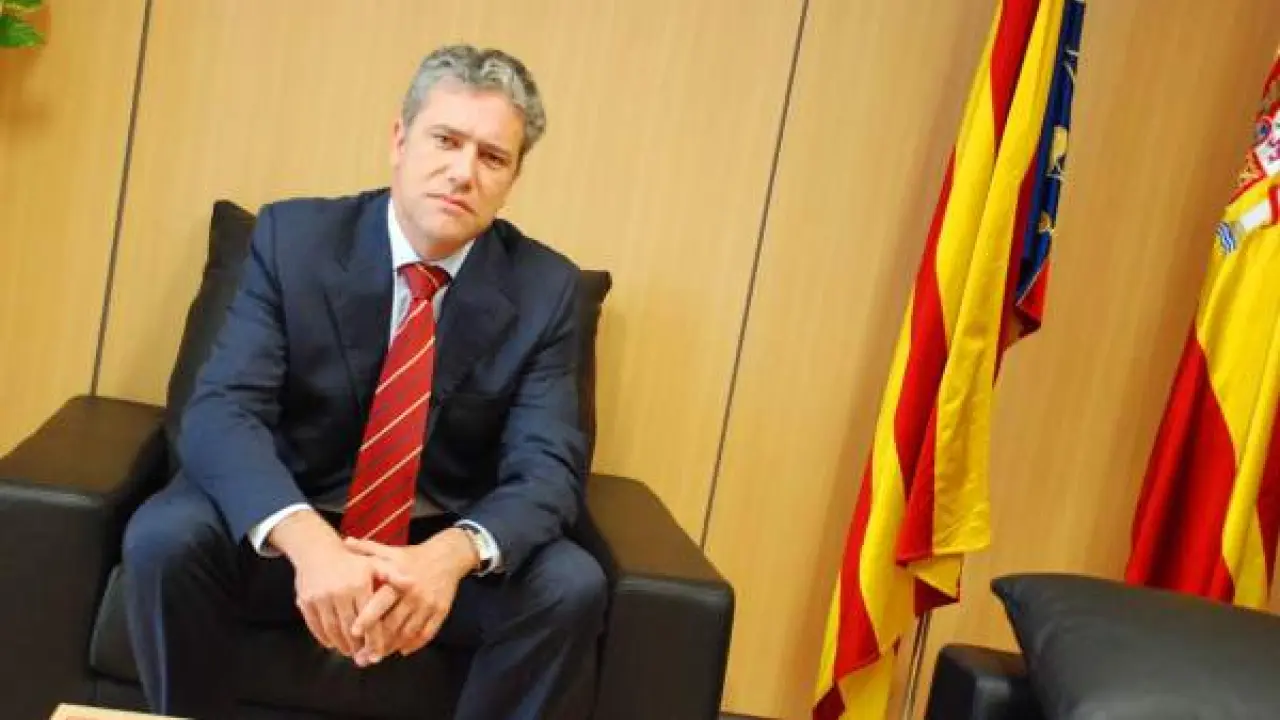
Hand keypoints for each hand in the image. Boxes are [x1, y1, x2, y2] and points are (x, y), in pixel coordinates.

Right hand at [270, 510, 381, 657]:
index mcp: (358, 585)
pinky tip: (332, 643)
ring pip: (332, 630)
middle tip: (364, 658)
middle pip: (349, 629)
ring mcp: (319, 598)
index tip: (378, 654)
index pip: (369, 620)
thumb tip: (412, 582)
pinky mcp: (304, 601)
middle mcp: (338, 592)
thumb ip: (392, 575)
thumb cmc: (350, 560)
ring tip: (350, 652)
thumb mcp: (373, 563)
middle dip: (357, 647)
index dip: (374, 640)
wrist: (316, 549)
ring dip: (341, 645)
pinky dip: (324, 638)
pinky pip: (314, 626)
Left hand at [346, 529, 478, 661]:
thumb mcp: (392, 551)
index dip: (367, 618)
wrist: (449, 556)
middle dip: (376, 642)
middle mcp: (414, 594)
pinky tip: (401, 650)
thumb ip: (368, 549)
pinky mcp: (441, 612)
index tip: (353, 632)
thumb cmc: (414, 556)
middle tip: (360, 657)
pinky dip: (413, 645)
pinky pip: (426, 634)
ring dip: (391, 647)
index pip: (381, 602)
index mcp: (400, 579)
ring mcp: (429, 605)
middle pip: (393, 624)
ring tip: (376, 657)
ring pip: (408, 633)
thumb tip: (345, 542)